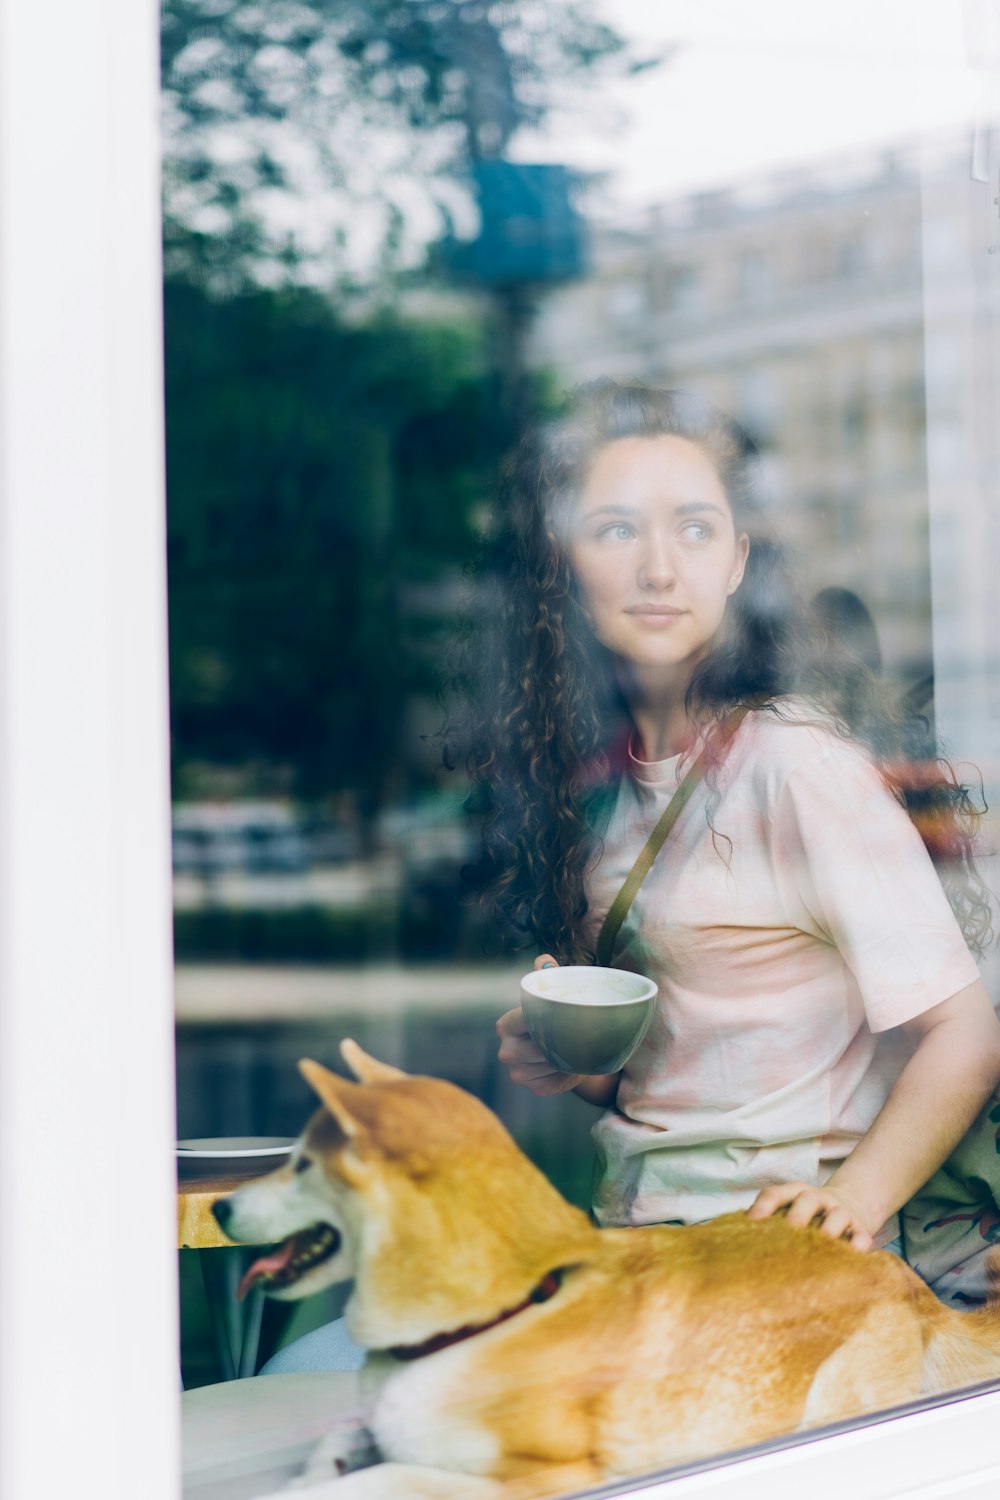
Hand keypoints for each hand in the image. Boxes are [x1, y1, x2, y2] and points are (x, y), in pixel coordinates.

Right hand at [496, 955, 584, 1096]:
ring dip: (562, 1060)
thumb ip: (547, 973)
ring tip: (577, 1049)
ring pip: (543, 1068)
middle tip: (577, 1035)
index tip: (563, 1015)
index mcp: (506, 1025)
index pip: (521, 1021)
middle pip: (533, 1049)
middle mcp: (506, 1051)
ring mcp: (518, 1072)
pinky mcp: (534, 1088)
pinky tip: (573, 1065)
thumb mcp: (553, 993)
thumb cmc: (557, 1016)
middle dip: (555, 1043)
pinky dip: (565, 1076)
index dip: (542, 1018)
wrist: (570, 1048)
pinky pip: (551, 1084)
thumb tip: (543, 960)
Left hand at [745, 1180, 874, 1250]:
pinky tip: (855, 1254)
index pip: (775, 1193)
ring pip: (837, 1216)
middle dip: (797, 1216)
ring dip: (829, 1230)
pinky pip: (861, 1236)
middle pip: (807, 1200)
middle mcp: (817, 1199)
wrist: (849, 1206)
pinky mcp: (860, 1229)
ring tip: (822, 1246)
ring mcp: (841, 1212)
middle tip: (789, 1232)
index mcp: (794, 1193)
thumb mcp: (789, 1211)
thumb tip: (737, 1248)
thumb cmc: (806, 1217)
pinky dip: (859, 1244)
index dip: (763, 1206)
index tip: (751, 1223)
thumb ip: (770, 1223)